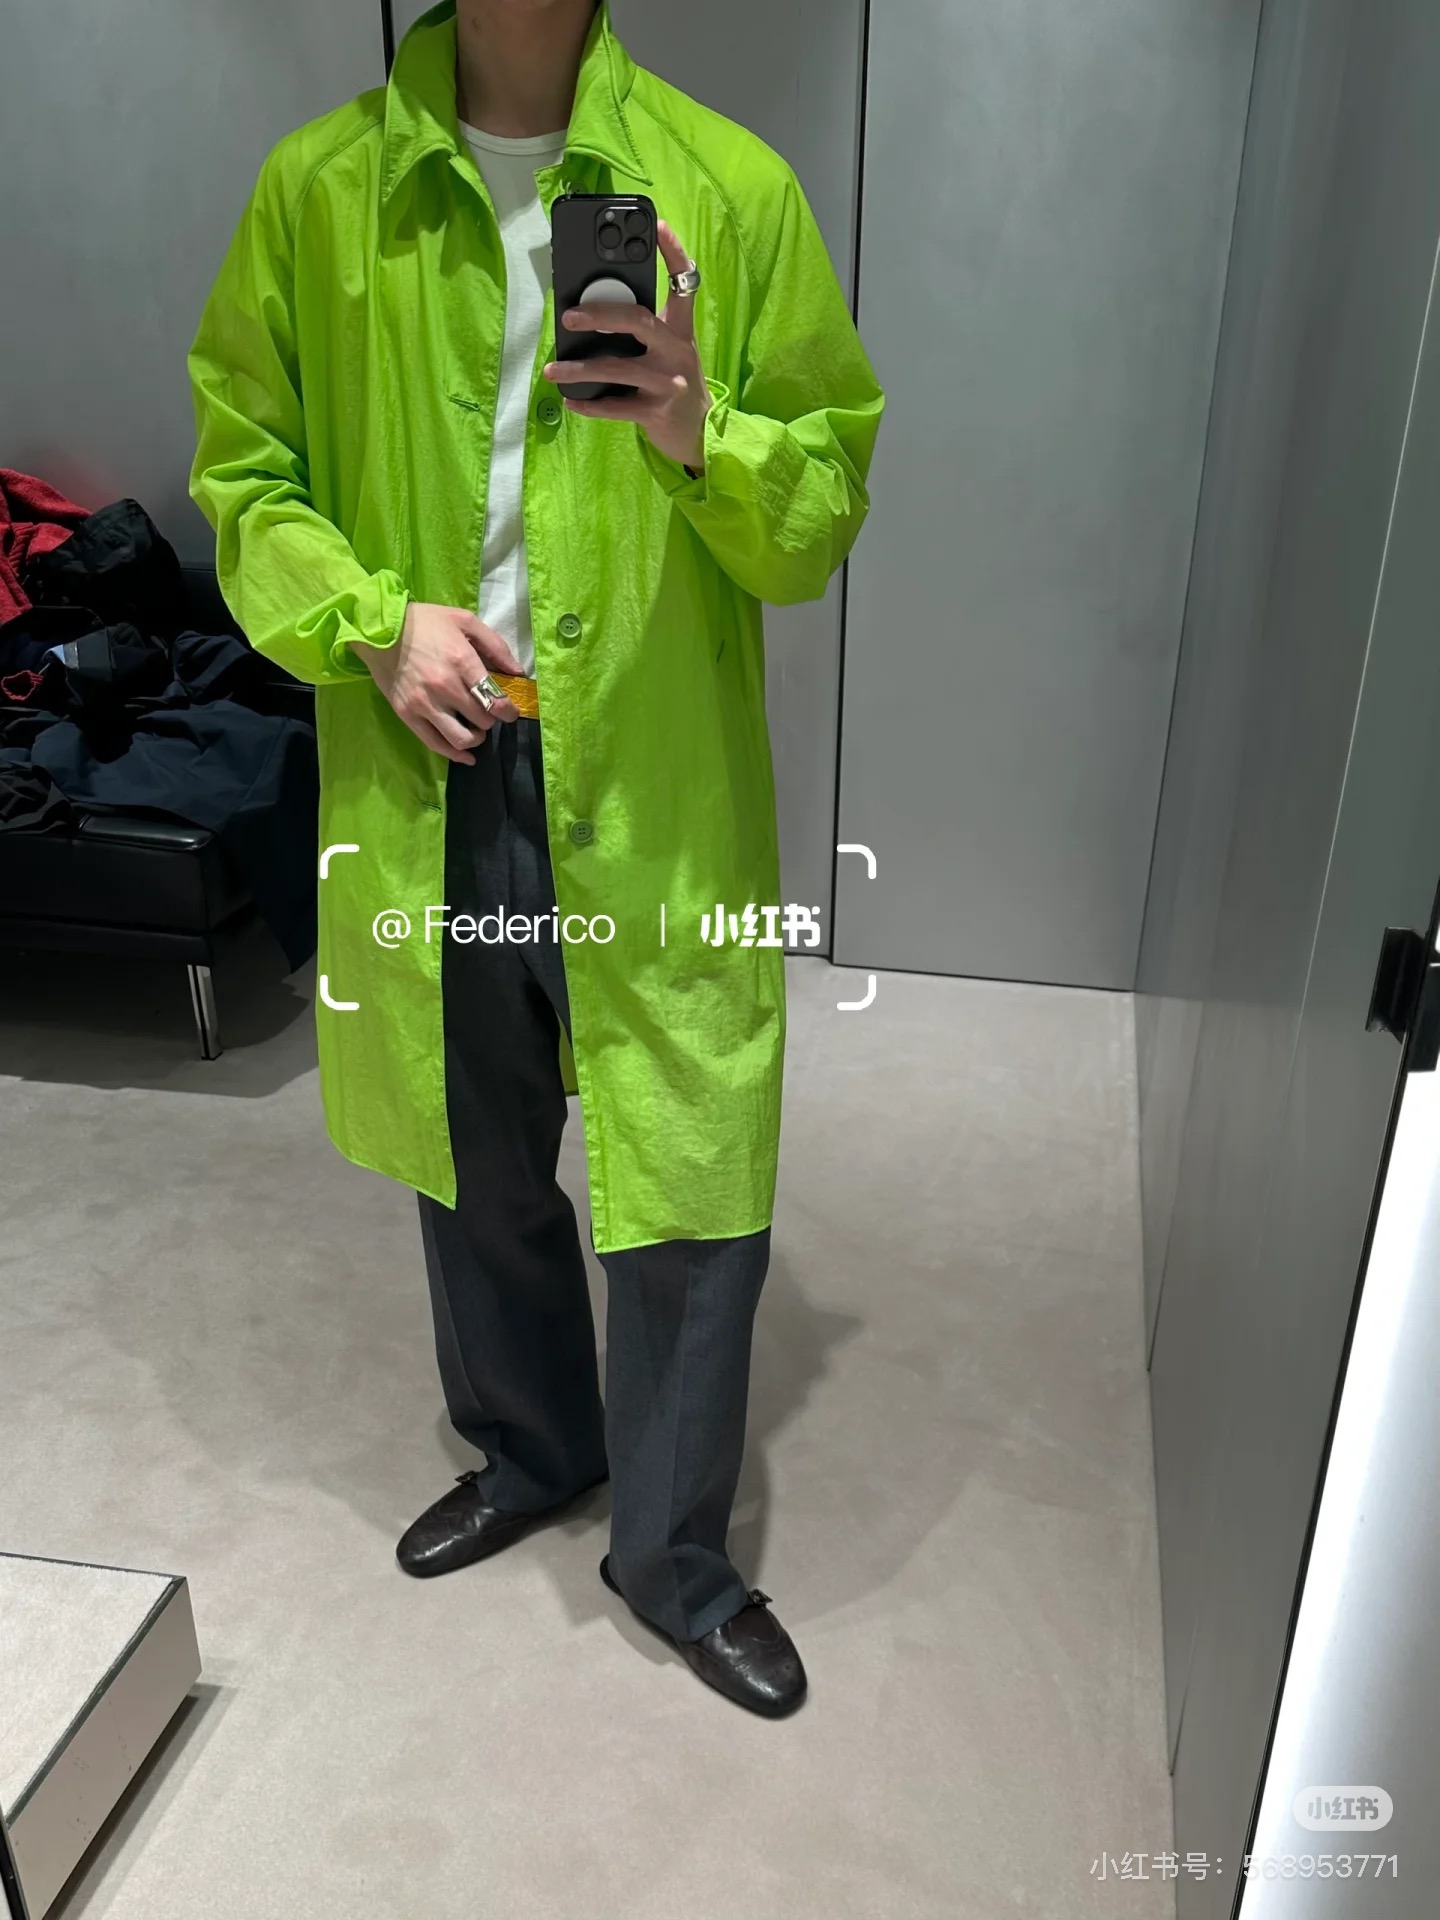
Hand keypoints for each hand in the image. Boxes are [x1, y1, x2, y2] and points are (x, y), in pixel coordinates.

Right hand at [351, 602, 520, 764]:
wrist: (380, 628)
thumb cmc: (425, 622)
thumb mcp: (464, 621)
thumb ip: (495, 646)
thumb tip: (518, 672)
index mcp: (462, 661)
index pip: (495, 699)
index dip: (508, 712)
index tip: (510, 713)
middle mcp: (445, 687)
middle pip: (482, 720)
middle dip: (491, 720)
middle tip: (488, 713)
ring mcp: (425, 703)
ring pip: (461, 738)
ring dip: (476, 739)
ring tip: (476, 731)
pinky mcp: (407, 714)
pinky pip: (435, 743)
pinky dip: (455, 754)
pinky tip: (467, 756)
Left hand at [543, 217, 711, 471]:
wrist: (699, 436)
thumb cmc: (675, 385)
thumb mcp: (671, 353)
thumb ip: (645, 333)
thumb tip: (596, 314)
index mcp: (680, 330)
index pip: (684, 283)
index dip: (673, 252)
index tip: (658, 225)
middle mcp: (676, 351)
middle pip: (637, 319)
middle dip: (599, 315)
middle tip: (568, 316)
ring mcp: (667, 382)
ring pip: (615, 368)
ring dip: (579, 369)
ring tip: (553, 371)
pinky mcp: (655, 412)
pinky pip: (614, 406)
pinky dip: (588, 404)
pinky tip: (570, 400)